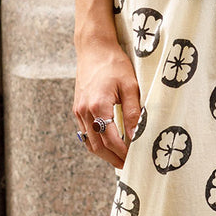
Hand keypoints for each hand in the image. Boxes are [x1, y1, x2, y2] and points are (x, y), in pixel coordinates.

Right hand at [73, 40, 140, 169]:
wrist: (93, 48)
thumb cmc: (114, 64)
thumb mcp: (130, 85)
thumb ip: (133, 112)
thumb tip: (138, 135)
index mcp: (98, 106)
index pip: (111, 140)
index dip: (123, 152)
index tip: (135, 159)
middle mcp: (84, 111)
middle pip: (97, 146)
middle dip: (113, 158)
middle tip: (128, 167)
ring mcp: (78, 111)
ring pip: (89, 142)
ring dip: (103, 154)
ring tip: (119, 160)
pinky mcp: (77, 108)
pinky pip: (85, 132)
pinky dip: (96, 142)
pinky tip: (107, 145)